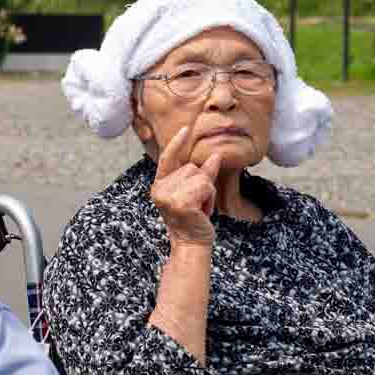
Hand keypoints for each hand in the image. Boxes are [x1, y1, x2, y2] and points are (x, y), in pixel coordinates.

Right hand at [151, 125, 225, 246]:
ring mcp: (168, 196)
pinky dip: (210, 199)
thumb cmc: (193, 220)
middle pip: (192, 167)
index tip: (186, 128)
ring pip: (200, 176)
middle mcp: (159, 189)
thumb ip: (203, 174)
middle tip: (197, 205)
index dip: (176, 143)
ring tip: (200, 208)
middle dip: (202, 184)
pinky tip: (202, 212)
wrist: (191, 245)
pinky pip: (205, 186)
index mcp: (159, 185)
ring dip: (207, 192)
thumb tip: (215, 155)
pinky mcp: (181, 202)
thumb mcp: (196, 194)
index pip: (167, 158)